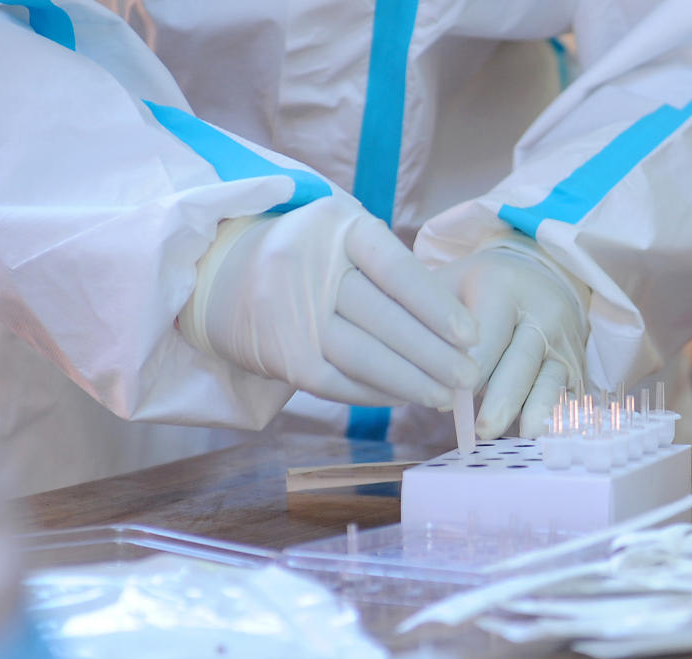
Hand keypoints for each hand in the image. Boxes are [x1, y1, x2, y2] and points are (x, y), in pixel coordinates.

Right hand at [179, 197, 478, 406]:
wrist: (219, 274)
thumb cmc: (306, 256)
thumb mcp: (342, 237)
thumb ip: (393, 271)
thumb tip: (456, 328)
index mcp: (335, 227)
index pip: (396, 269)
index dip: (437, 305)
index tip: (471, 335)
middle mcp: (308, 267)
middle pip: (384, 317)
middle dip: (434, 354)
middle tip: (470, 377)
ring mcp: (290, 314)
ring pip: (363, 356)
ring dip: (411, 382)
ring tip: (446, 397)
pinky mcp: (281, 357)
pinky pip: (339, 382)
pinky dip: (377, 394)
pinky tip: (406, 397)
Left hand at [435, 245, 588, 438]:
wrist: (536, 277)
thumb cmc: (479, 289)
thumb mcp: (450, 286)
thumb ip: (433, 324)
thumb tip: (427, 380)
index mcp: (503, 288)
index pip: (487, 336)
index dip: (468, 370)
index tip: (447, 398)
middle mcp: (542, 312)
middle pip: (522, 360)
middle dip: (503, 398)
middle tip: (483, 430)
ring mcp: (564, 340)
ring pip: (551, 378)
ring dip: (537, 409)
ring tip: (523, 435)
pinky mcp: (576, 365)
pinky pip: (570, 394)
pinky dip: (558, 415)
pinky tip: (544, 433)